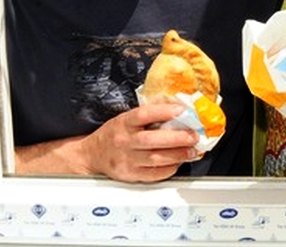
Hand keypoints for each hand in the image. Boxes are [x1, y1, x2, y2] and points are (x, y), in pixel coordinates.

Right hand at [15, 102, 202, 181]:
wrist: (92, 155)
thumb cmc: (114, 134)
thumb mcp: (125, 119)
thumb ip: (146, 117)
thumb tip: (177, 111)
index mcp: (124, 123)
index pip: (144, 115)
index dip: (163, 111)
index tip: (181, 110)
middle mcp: (124, 141)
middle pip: (153, 140)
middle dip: (177, 138)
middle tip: (194, 136)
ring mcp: (126, 160)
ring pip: (156, 159)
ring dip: (177, 155)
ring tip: (192, 151)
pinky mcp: (129, 175)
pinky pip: (153, 174)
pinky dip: (169, 169)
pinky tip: (178, 163)